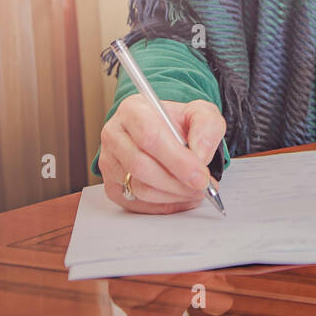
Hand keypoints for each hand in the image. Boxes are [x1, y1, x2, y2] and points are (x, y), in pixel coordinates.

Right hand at [99, 94, 224, 213]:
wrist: (165, 132)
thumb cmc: (177, 122)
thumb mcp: (200, 112)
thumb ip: (206, 126)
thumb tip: (200, 155)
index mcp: (133, 110)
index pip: (150, 137)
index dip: (177, 161)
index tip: (200, 176)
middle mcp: (114, 135)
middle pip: (141, 166)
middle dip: (177, 182)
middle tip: (202, 187)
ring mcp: (109, 162)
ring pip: (139, 188)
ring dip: (172, 195)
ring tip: (195, 191)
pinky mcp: (111, 186)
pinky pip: (136, 203)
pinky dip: (164, 205)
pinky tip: (181, 197)